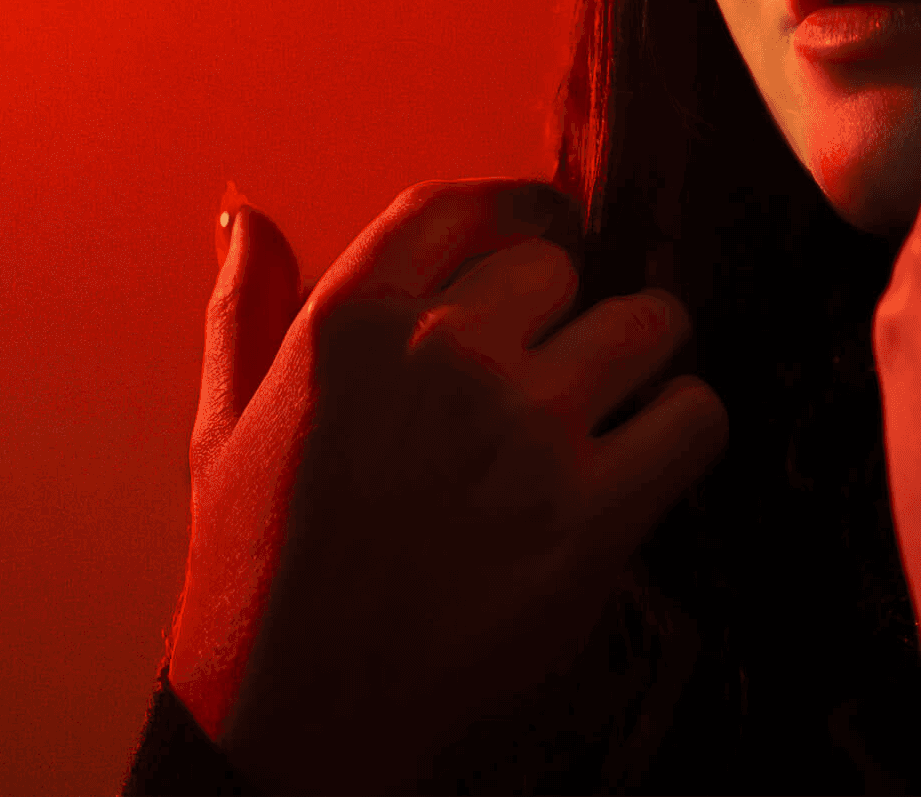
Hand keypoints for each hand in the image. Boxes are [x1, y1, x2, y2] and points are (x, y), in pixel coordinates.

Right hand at [166, 178, 727, 793]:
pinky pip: (696, 416)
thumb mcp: (224, 427)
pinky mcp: (592, 512)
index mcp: (350, 324)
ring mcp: (525, 431)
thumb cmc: (259, 570)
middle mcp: (444, 358)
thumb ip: (246, 309)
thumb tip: (246, 214)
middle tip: (553, 376)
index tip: (545, 240)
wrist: (292, 715)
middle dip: (567, 312)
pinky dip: (686, 431)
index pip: (464, 206)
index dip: (519, 214)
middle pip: (563, 264)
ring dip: (644, 359)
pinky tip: (645, 461)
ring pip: (649, 322)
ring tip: (614, 408)